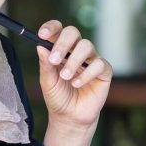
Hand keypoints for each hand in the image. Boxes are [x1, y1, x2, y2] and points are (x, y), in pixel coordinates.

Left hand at [36, 20, 111, 145]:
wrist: (70, 117)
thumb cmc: (58, 97)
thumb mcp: (47, 82)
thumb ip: (45, 65)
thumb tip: (41, 46)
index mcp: (60, 49)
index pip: (58, 30)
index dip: (51, 28)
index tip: (42, 35)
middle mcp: (76, 51)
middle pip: (73, 32)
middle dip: (63, 43)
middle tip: (54, 60)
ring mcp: (91, 59)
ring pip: (87, 46)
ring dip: (74, 61)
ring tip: (65, 77)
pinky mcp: (104, 71)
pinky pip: (98, 64)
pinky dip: (86, 74)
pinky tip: (77, 84)